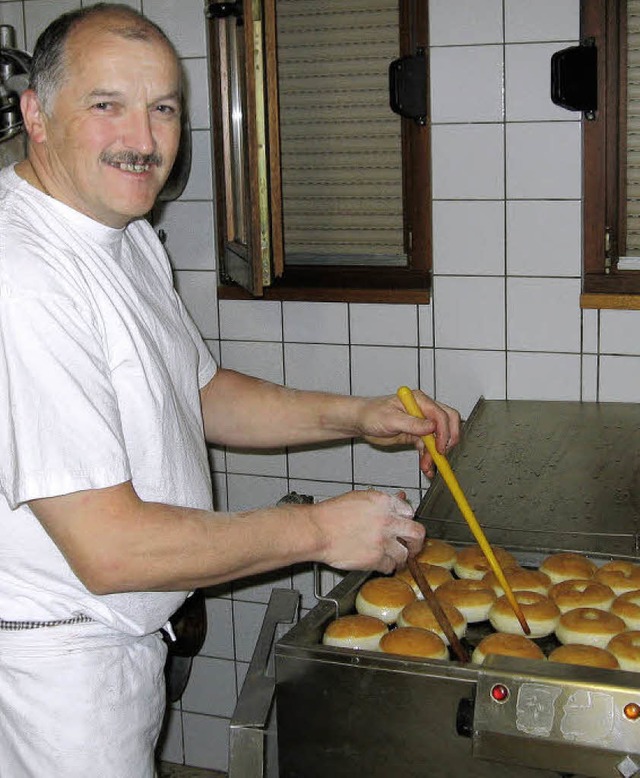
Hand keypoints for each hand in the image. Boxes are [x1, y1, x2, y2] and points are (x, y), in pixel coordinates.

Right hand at [310, 490, 424, 574]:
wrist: (317, 530)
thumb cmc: (331, 515)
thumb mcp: (358, 498)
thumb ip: (381, 503)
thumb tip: (398, 501)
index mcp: (383, 502)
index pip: (409, 511)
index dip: (407, 520)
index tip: (405, 526)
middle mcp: (387, 520)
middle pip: (417, 533)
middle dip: (416, 542)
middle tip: (413, 547)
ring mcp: (383, 540)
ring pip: (404, 554)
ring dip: (400, 558)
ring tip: (393, 558)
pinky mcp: (376, 558)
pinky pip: (389, 566)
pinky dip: (385, 566)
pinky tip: (379, 563)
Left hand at [355, 390, 460, 477]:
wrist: (360, 422)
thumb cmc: (371, 414)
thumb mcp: (390, 419)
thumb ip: (412, 423)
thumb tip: (431, 427)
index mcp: (419, 400)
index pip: (440, 414)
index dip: (444, 432)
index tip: (440, 447)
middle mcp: (423, 410)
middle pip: (447, 423)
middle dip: (446, 441)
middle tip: (440, 456)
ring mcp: (421, 423)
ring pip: (438, 439)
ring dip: (435, 454)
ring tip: (427, 466)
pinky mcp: (416, 435)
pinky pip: (428, 447)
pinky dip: (429, 457)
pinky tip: (426, 466)